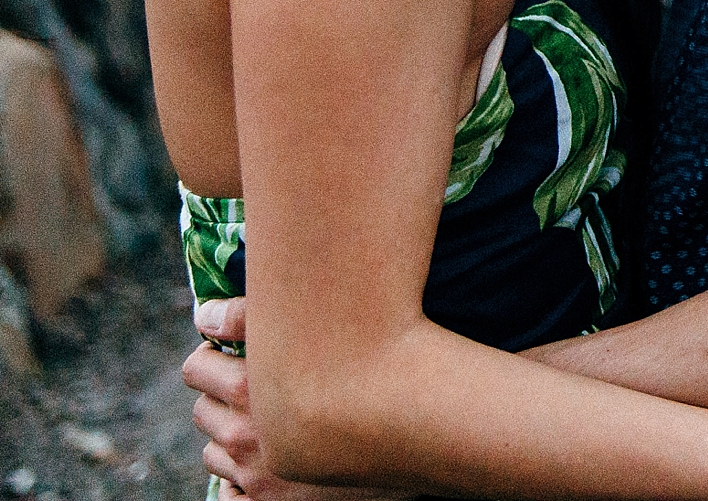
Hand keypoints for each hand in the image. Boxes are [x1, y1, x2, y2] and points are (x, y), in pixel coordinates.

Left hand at [183, 299, 404, 500]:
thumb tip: (204, 314)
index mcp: (253, 389)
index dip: (212, 356)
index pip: (196, 369)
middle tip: (254, 387)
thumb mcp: (325, 339)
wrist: (421, 440)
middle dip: (220, 396)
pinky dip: (241, 478)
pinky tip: (274, 459)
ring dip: (231, 436)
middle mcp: (246, 434)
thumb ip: (259, 318)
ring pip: (213, 452)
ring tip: (271, 423)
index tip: (231, 353)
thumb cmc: (375, 376)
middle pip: (201, 410)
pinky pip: (227, 492)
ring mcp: (254, 476)